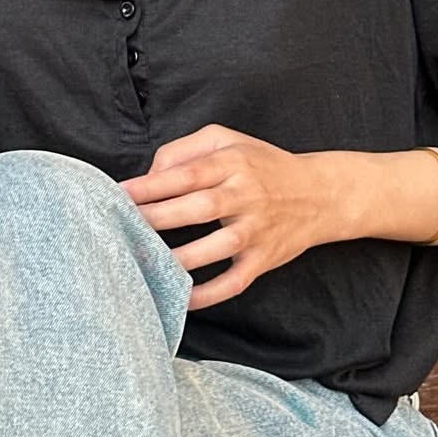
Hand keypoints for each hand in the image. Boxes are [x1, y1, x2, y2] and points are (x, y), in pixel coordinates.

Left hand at [117, 124, 333, 310]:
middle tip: (122, 226)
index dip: (150, 185)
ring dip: (178, 257)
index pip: (185, 174)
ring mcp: (256, 230)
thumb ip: (183, 150)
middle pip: (196, 208)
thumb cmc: (261, 164)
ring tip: (144, 261)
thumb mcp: (226, 139)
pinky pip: (235, 281)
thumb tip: (149, 176)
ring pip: (215, 247)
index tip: (119, 194)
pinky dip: (209, 293)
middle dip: (157, 218)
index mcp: (231, 162)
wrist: (319, 194)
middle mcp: (245, 195)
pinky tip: (182, 297)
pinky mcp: (264, 259)